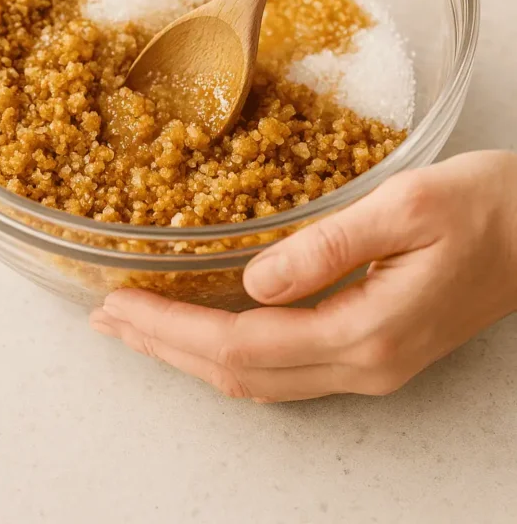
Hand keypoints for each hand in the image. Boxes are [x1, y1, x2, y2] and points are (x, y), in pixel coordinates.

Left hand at [90, 151, 516, 400]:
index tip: (118, 307)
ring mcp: (374, 367)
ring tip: (143, 328)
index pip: (242, 344)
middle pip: (241, 375)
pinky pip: (287, 369)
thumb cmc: (488, 206)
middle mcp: (366, 364)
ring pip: (262, 381)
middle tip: (107, 322)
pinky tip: (211, 330)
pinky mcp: (379, 351)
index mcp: (369, 331)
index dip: (172, 329)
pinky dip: (234, 353)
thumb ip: (330, 246)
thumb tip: (254, 281)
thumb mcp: (409, 206)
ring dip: (194, 355)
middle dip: (166, 349)